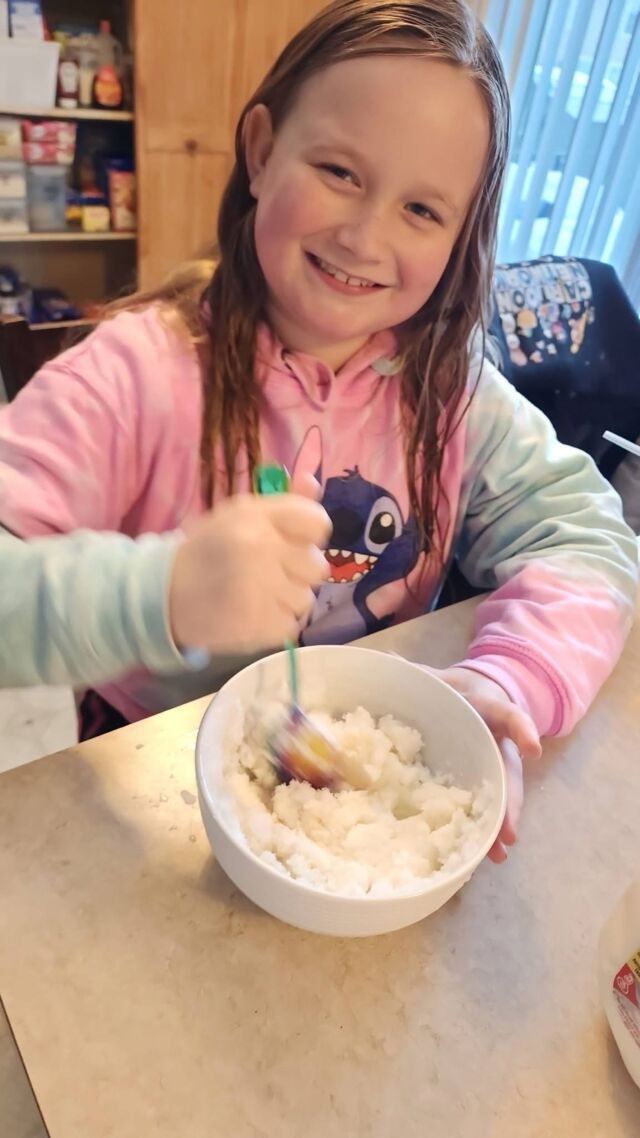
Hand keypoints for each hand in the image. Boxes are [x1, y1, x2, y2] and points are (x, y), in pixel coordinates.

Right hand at [169, 489, 330, 653]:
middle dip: (296, 572)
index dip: (307, 536)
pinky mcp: (257, 624)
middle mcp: (260, 548)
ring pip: (305, 599)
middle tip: (266, 572)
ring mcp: (259, 589)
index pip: (318, 524)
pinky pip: (291, 625)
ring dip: (285, 600)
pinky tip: (250, 613)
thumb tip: (312, 481)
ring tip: (255, 594)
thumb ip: (282, 501)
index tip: (287, 543)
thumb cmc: (209, 550)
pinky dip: (274, 623)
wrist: (164, 593)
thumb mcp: (239, 515)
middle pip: (317, 567)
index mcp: (256, 516)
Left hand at [423, 666, 540, 862]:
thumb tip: (387, 659)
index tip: (531, 750)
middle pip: (509, 771)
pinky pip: (488, 804)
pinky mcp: (485, 780)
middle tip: (509, 832)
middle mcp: (496, 740)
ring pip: (503, 795)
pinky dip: (486, 828)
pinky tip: (480, 855)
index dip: (520, 729)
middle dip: (510, 802)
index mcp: (486, 708)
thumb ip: (416, 671)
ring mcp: (494, 763)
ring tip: (497, 853)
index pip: (508, 714)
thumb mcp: (439, 676)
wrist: (477, 693)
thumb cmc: (455, 689)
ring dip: (501, 824)